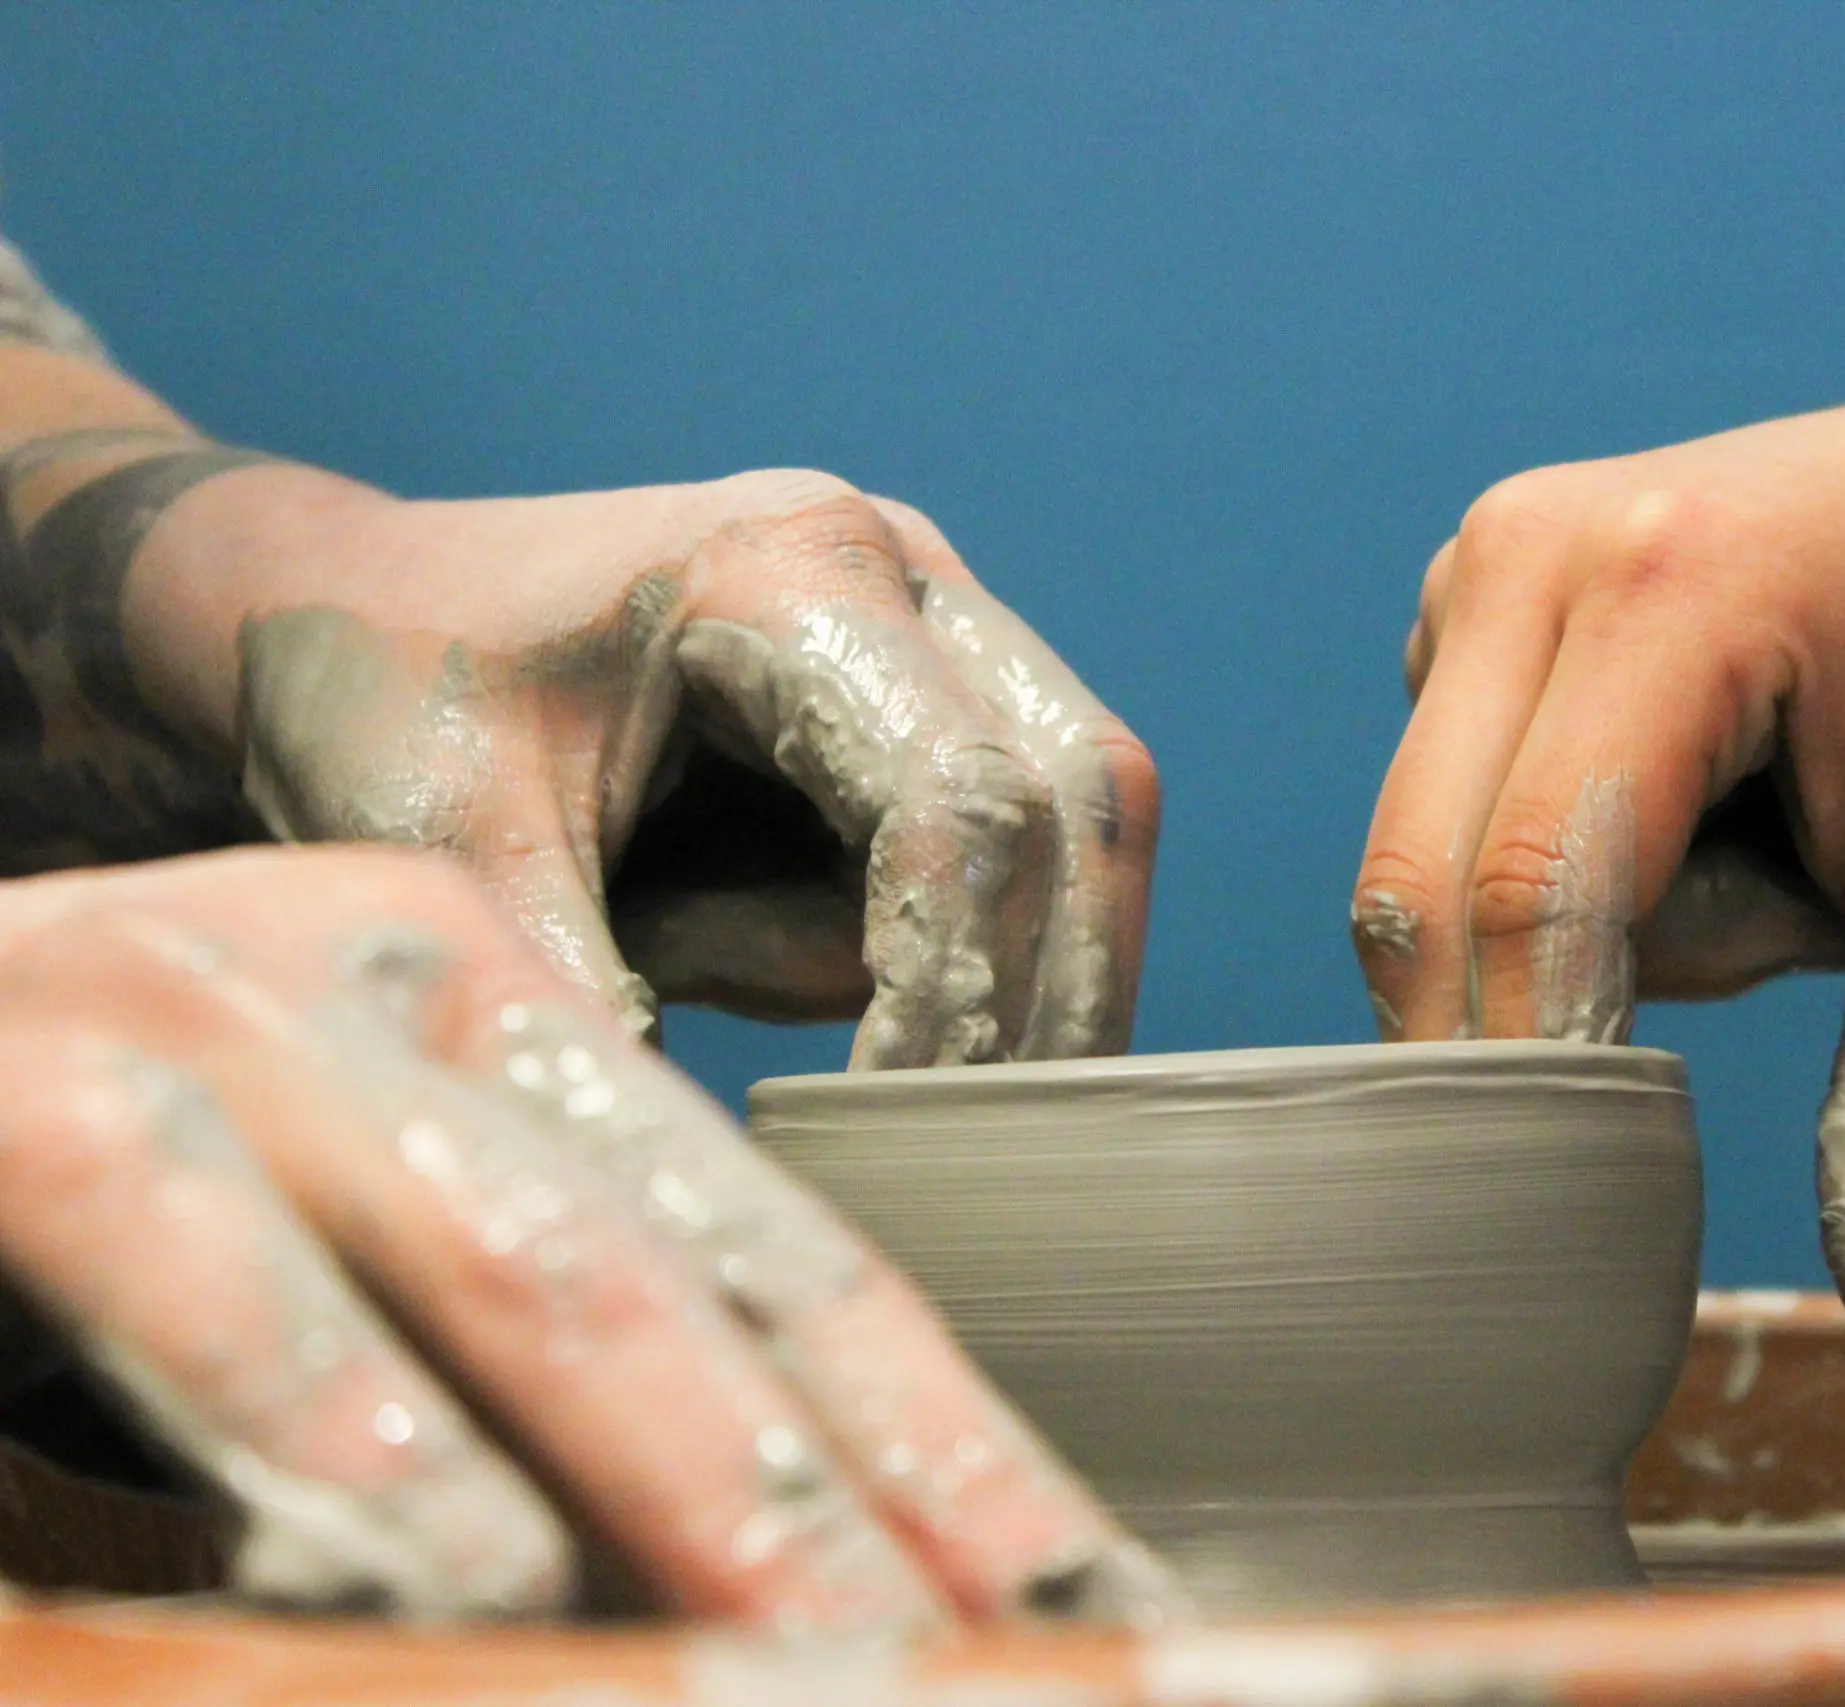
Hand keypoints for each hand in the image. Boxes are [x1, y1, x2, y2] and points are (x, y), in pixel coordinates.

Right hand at [0, 845, 1180, 1625]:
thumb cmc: (75, 1186)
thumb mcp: (334, 1282)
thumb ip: (521, 1405)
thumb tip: (745, 1587)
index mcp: (511, 1013)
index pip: (787, 1254)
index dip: (946, 1440)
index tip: (1087, 1595)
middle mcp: (403, 981)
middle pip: (710, 1271)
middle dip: (887, 1486)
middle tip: (1044, 1642)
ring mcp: (221, 1007)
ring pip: (523, 1259)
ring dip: (693, 1482)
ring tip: (835, 1654)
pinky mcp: (22, 1075)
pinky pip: (198, 1249)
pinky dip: (338, 1424)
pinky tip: (464, 1570)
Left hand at [121, 462, 1156, 1061]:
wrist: (343, 610)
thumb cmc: (384, 695)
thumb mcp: (448, 853)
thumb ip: (580, 991)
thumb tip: (705, 1184)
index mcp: (789, 565)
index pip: (961, 796)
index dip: (955, 983)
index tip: (886, 1126)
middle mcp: (901, 573)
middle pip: (1087, 795)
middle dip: (1044, 988)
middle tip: (976, 1149)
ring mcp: (931, 628)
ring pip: (1070, 837)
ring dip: (967, 964)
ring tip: (704, 960)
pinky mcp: (927, 698)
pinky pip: (1003, 856)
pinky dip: (919, 948)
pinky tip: (733, 936)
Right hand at [1354, 392, 1844, 1393]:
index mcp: (1668, 577)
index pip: (1535, 885)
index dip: (1559, 1060)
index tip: (1613, 1199)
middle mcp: (1527, 549)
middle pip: (1436, 891)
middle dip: (1574, 994)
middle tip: (1785, 931)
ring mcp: (1475, 568)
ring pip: (1442, 879)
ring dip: (1593, 930)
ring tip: (1764, 831)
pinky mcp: (1457, 611)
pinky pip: (1452, 826)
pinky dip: (1562, 872)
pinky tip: (1692, 788)